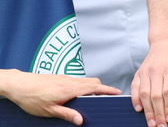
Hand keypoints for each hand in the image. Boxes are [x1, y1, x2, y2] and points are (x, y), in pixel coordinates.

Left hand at [0, 70, 117, 124]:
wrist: (18, 85)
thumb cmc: (31, 98)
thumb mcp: (49, 111)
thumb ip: (67, 114)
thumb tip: (81, 120)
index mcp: (70, 89)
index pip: (95, 87)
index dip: (107, 90)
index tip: (117, 93)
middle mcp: (70, 81)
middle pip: (93, 82)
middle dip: (102, 89)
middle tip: (105, 98)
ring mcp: (65, 78)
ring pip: (85, 81)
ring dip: (91, 88)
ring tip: (91, 99)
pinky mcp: (60, 78)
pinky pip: (77, 81)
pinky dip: (82, 87)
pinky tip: (75, 96)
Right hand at [130, 39, 167, 126]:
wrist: (166, 42)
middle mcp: (156, 70)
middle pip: (155, 95)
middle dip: (157, 113)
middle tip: (160, 126)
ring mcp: (146, 72)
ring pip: (144, 94)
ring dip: (147, 110)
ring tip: (151, 123)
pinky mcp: (138, 73)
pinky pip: (134, 88)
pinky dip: (135, 100)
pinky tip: (139, 110)